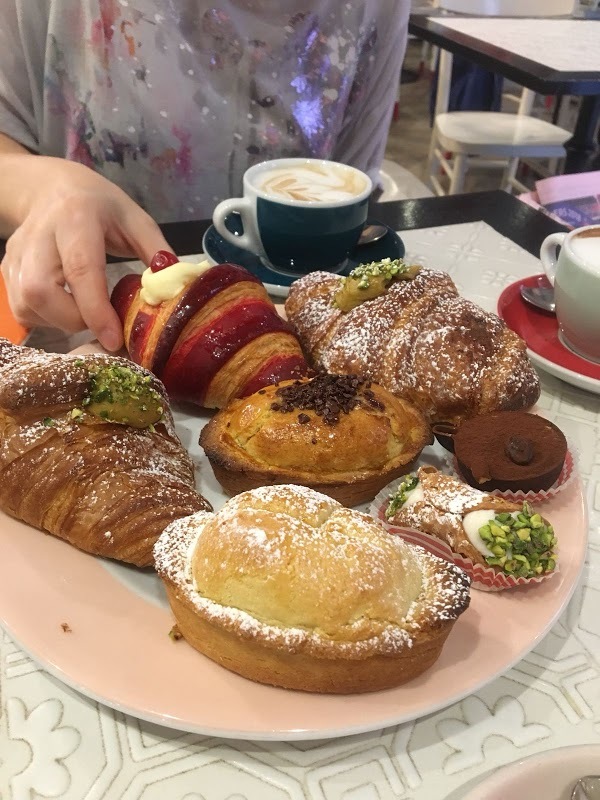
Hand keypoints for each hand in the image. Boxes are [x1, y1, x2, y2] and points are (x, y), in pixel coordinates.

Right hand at [1, 158, 171, 350]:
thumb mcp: (135, 219)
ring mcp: (17, 252)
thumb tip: (174, 288)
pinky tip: (65, 308)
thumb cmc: (99, 206)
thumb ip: (157, 252)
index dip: (96, 310)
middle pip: (40, 291)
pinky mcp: (6, 268)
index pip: (81, 270)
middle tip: (100, 321)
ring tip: (84, 313)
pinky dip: (45, 319)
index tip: (113, 339)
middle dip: (73, 319)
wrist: (51, 188)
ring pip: (25, 304)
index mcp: (76, 219)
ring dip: (58, 322)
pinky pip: (20, 308)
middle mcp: (39, 235)